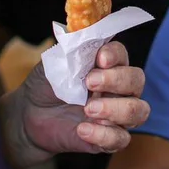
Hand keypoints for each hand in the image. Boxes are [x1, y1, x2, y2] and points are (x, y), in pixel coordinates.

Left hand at [5, 42, 148, 167]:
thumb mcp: (54, 63)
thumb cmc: (45, 85)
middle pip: (137, 80)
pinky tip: (82, 130)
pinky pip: (121, 139)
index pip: (122, 54)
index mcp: (107, 65)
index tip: (100, 58)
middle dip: (116, 80)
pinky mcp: (108, 137)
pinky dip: (104, 135)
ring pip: (139, 111)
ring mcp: (116, 114)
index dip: (115, 55)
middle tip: (89, 84)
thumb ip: (70, 49)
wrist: (29, 115)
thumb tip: (81, 29)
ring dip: (116, 109)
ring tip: (87, 110)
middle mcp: (118, 88)